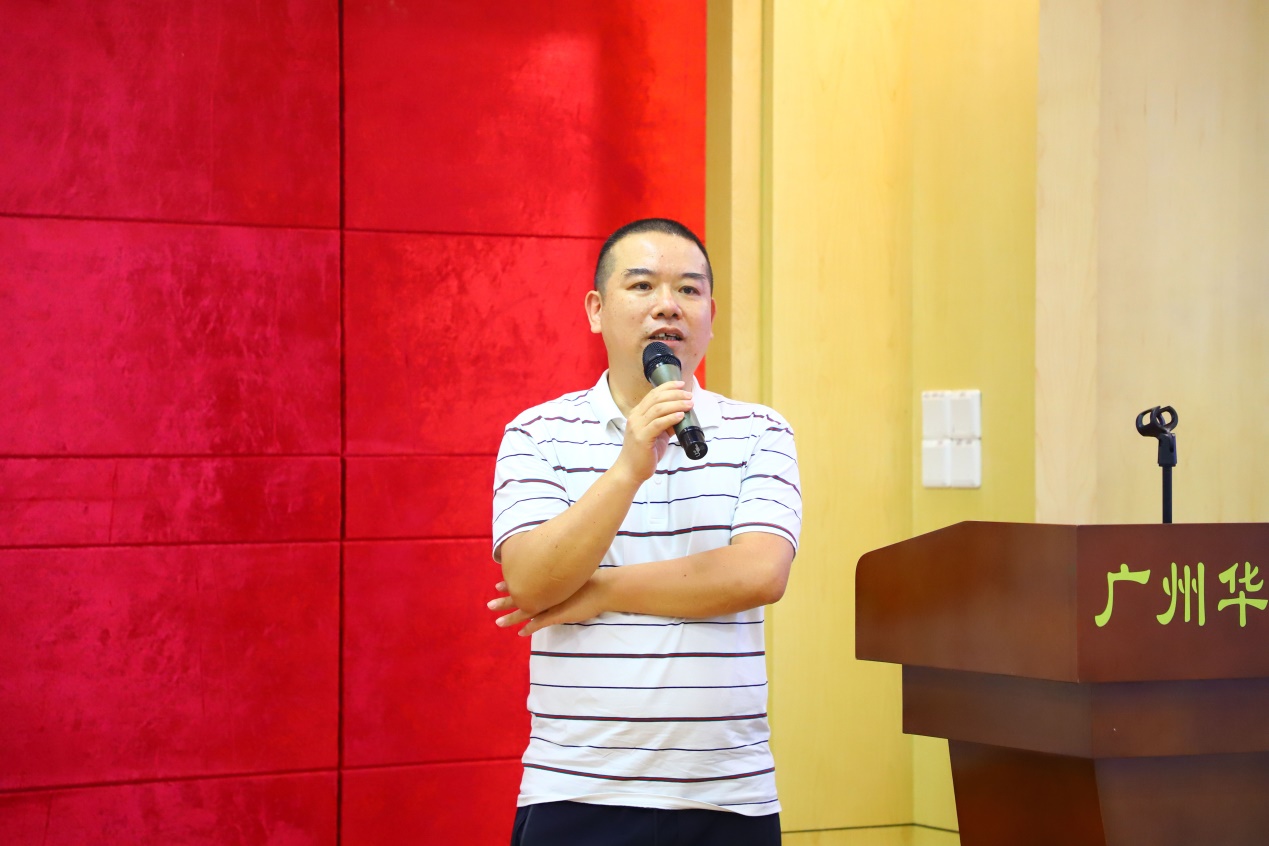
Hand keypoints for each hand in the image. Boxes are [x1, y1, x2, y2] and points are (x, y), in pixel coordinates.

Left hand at [486, 576, 607, 635]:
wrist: (603, 589)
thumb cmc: (590, 581)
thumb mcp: (570, 574)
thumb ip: (559, 575)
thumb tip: (552, 570)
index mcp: (548, 583)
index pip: (524, 583)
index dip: (511, 584)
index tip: (498, 585)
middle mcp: (547, 593)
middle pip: (521, 597)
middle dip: (505, 601)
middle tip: (490, 603)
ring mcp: (552, 605)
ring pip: (526, 612)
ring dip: (511, 617)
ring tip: (497, 622)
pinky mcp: (559, 615)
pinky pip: (540, 623)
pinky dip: (530, 628)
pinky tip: (520, 633)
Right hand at [614, 380, 693, 482]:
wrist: (630, 471)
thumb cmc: (643, 454)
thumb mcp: (656, 435)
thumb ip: (665, 424)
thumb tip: (681, 416)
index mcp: (637, 414)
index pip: (653, 394)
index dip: (667, 387)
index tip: (681, 384)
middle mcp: (636, 417)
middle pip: (656, 398)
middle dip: (675, 394)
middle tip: (688, 395)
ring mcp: (637, 427)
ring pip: (658, 409)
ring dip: (676, 404)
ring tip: (689, 404)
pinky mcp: (642, 438)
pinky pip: (658, 423)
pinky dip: (671, 418)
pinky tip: (680, 416)